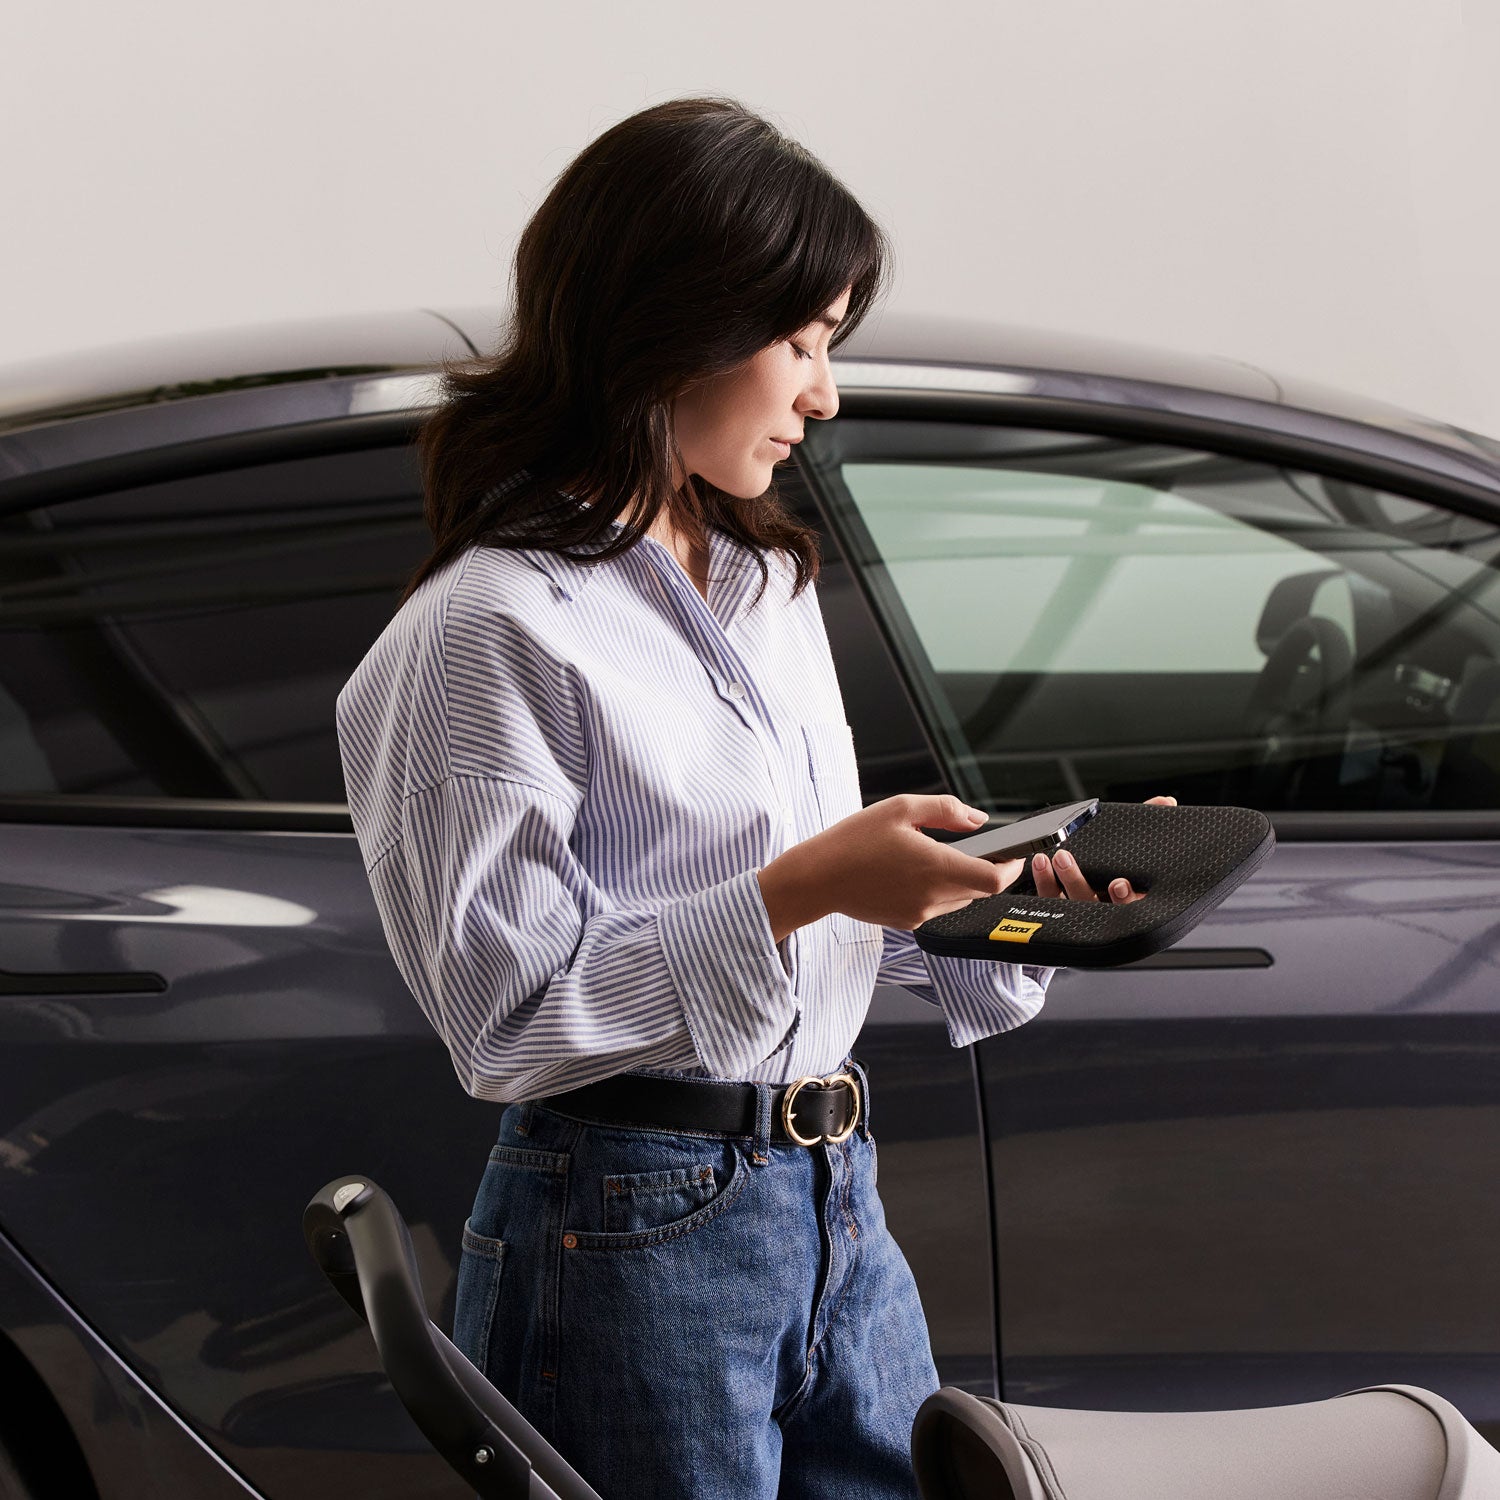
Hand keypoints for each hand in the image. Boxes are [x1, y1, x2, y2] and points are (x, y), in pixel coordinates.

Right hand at [757, 794, 1021, 940]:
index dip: (1012, 867)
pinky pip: (937, 906)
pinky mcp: (906, 920)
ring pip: (960, 899)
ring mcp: (920, 913)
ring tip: (941, 855)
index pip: (995, 879)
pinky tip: (916, 870)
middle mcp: (933, 897)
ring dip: (962, 880)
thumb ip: (947, 811)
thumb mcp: (901, 808)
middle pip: (980, 890)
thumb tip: (978, 818)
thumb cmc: (854, 840)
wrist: (817, 878)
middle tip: (985, 848)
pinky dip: (939, 890)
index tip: (1014, 854)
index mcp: (936, 867)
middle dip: (988, 870)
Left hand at [1032, 795, 1176, 903]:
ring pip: (1064, 903)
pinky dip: (1041, 882)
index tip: (1119, 883)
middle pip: (1090, 904)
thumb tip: (1166, 801)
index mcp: (1128, 899)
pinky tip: (1036, 865)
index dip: (1124, 898)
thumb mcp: (1135, 845)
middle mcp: (1102, 909)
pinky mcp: (1056, 910)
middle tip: (1065, 858)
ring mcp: (1078, 911)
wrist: (1097, 879)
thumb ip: (1150, 824)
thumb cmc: (1121, 863)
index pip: (1129, 907)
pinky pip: (1046, 901)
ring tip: (1044, 858)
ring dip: (1052, 881)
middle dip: (1076, 882)